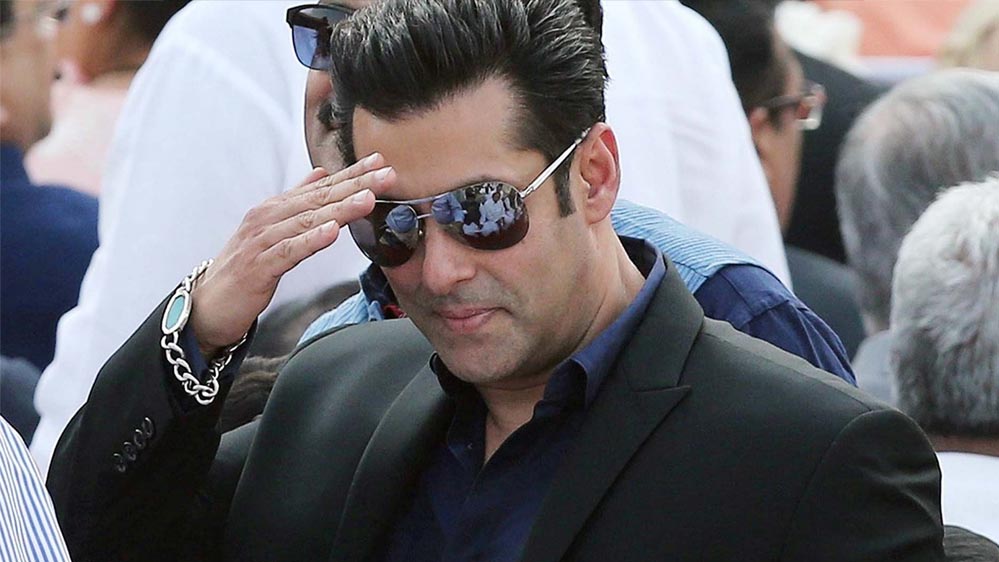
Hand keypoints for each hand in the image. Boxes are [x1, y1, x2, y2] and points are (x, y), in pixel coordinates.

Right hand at [189, 153, 394, 357]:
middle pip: (318, 199)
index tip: (379, 161)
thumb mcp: (272, 229)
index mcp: (275, 208)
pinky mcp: (259, 266)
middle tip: (386, 174)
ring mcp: (262, 240)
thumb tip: (319, 175)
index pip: (320, 187)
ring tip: (368, 198)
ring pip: (307, 221)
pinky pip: (289, 251)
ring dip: (339, 208)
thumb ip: (296, 202)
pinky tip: (331, 232)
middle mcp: (268, 218)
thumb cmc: (245, 266)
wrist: (209, 304)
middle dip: (355, 185)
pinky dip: (310, 240)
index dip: (351, 174)